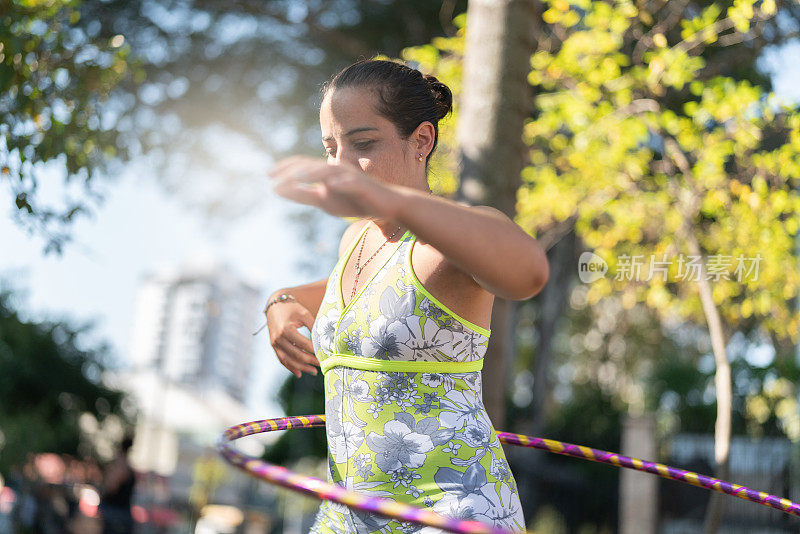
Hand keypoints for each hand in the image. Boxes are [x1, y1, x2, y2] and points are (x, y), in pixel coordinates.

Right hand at [265, 298, 319, 377]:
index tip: (324, 354)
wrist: (275, 306)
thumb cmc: (292, 309)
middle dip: (310, 361)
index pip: (303, 344)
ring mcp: (274, 343)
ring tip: (313, 371)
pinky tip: (299, 373)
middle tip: (321, 364)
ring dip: (301, 368)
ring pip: (288, 360)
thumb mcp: (304, 314)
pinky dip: (290, 367)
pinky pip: (282, 359)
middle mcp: (278, 338)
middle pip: (296, 354)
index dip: (314, 350)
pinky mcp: (273, 346)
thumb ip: (314, 327)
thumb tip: (325, 340)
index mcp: (286, 330)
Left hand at [268, 155, 400, 219]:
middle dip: (293, 170)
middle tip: (275, 175)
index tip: (267, 174)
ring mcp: (351, 177)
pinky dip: (342, 183)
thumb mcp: (324, 201)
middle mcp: (337, 170)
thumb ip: (303, 195)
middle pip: (312, 166)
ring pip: (330, 171)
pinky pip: (352, 183)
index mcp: (326, 173)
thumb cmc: (353, 201)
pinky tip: (331, 186)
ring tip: (296, 176)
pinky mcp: (364, 186)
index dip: (285, 167)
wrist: (385, 206)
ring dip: (312, 173)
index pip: (302, 166)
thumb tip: (279, 190)